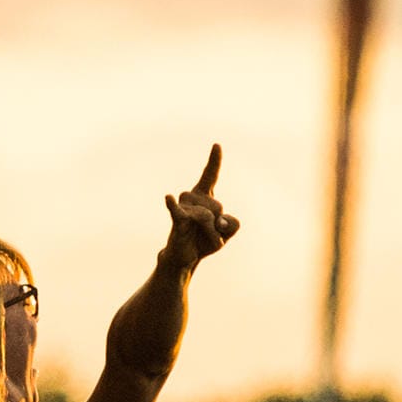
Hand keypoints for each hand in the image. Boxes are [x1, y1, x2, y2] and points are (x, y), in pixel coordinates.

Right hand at [161, 146, 239, 268]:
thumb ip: (233, 224)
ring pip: (208, 217)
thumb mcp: (228, 232)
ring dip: (211, 234)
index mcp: (206, 197)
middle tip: (209, 235)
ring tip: (201, 238)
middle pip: (218, 208)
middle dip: (219, 228)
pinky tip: (168, 197)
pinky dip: (172, 205)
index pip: (210, 175)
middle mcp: (193, 197)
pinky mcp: (178, 220)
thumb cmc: (205, 240)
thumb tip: (219, 221)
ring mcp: (184, 207)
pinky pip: (176, 210)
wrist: (187, 257)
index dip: (214, 160)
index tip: (217, 145)